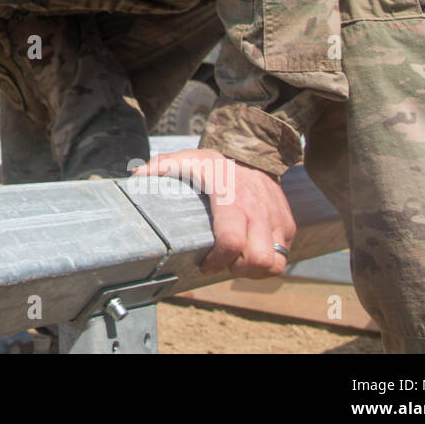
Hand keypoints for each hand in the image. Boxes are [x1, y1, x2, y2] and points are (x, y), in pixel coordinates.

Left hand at [131, 149, 295, 278]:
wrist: (255, 151)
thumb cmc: (217, 162)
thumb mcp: (188, 159)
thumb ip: (162, 166)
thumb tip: (137, 176)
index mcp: (232, 200)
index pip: (231, 242)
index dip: (217, 261)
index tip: (205, 265)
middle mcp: (258, 212)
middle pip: (259, 260)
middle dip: (240, 271)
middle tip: (224, 264)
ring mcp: (276, 219)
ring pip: (276, 263)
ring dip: (257, 270)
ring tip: (239, 262)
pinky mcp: (287, 224)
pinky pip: (284, 254)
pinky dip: (269, 260)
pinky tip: (250, 252)